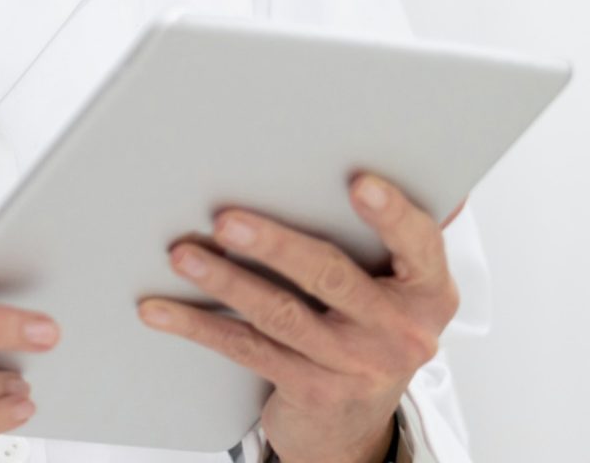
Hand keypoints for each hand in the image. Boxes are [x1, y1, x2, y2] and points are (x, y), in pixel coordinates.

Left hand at [137, 174, 461, 462]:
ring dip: (226, 281)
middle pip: (333, 278)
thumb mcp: (400, 288)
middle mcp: (400, 332)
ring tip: (184, 255)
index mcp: (428, 292)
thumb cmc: (372, 330)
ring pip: (281, 315)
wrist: (356, 424)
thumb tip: (415, 166)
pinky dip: (199, 326)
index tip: (358, 182)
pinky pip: (247, 350)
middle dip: (276, 246)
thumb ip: (399, 235)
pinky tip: (161, 309)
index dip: (391, 214)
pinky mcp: (312, 391)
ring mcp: (356, 366)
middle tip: (226, 221)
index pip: (420, 245)